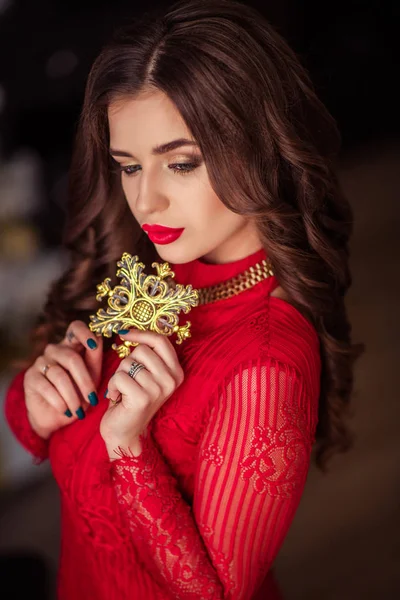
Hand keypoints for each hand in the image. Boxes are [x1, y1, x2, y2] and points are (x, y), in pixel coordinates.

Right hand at [24, 320, 102, 439]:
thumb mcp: (92, 375)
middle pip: (72, 358)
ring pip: (60, 376)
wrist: (58, 416)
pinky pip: (47, 387)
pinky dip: (60, 401)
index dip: (85, 333)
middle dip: (85, 382)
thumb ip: (95, 356)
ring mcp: (40, 362)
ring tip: (79, 411)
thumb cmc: (79, 392)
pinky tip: (66, 411)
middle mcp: (54, 350)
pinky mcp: (30, 377)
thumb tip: (99, 338)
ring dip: (72, 396)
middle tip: (93, 399)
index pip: (75, 328)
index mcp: (71, 345)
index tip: (94, 345)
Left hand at [100, 329, 183, 458]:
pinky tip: (117, 398)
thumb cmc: (131, 398)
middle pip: (141, 350)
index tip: (124, 334)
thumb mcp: (144, 373)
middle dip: (127, 361)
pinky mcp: (143, 398)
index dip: (140, 333)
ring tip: (123, 391)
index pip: (161, 340)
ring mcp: (159, 389)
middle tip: (128, 379)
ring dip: (118, 375)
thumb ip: (145, 354)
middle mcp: (172, 380)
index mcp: (176, 371)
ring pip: (128, 363)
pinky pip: (119, 377)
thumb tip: (129, 329)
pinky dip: (112, 386)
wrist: (124, 432)